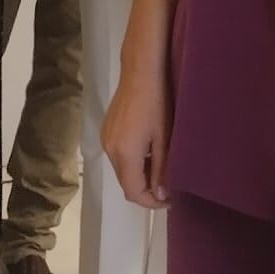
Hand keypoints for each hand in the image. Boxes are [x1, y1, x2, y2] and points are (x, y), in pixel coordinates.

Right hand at [102, 63, 171, 209]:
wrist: (141, 71)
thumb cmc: (158, 103)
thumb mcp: (164, 138)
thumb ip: (162, 169)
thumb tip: (159, 195)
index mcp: (124, 154)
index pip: (133, 192)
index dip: (151, 202)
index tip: (169, 199)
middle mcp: (109, 150)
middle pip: (125, 183)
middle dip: (146, 189)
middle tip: (168, 185)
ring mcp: (105, 139)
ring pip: (122, 170)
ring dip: (140, 174)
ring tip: (161, 166)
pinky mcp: (106, 130)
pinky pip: (118, 155)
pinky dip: (132, 161)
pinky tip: (148, 150)